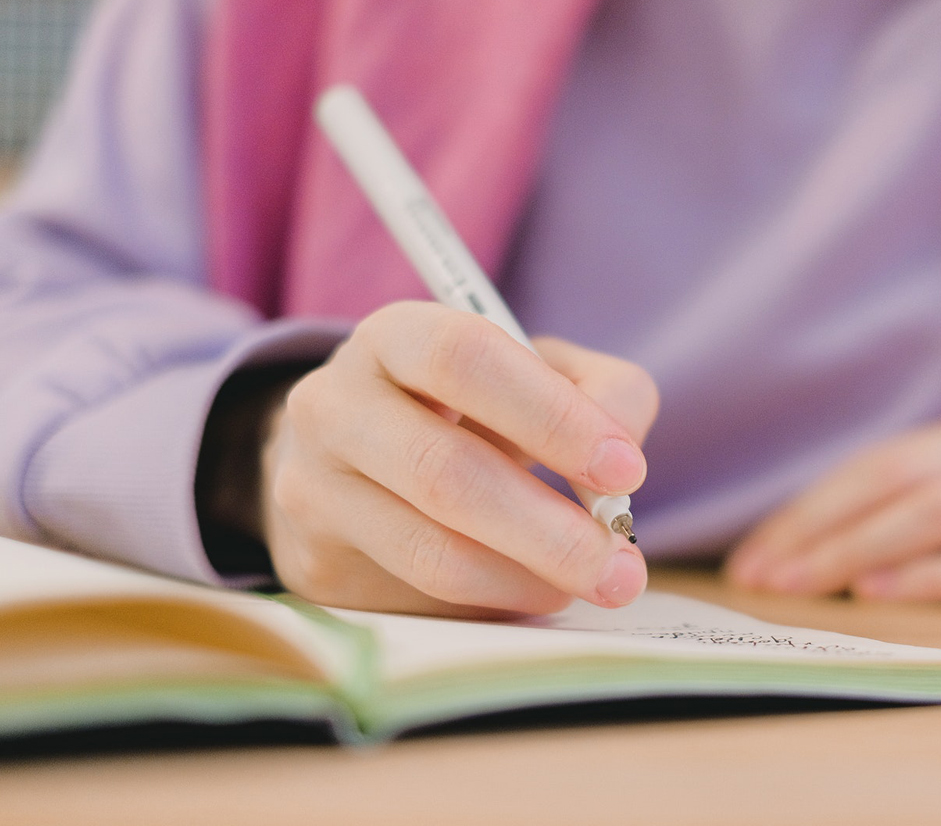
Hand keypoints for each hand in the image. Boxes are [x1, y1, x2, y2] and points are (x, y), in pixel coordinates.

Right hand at [261, 302, 658, 617]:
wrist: (355, 462)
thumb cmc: (470, 409)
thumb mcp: (538, 373)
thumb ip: (603, 392)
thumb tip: (621, 462)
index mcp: (393, 338)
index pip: (463, 358)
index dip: (550, 414)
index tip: (625, 469)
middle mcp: (334, 407)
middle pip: (444, 471)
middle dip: (549, 528)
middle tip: (621, 564)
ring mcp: (315, 491)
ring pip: (430, 549)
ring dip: (528, 578)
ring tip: (591, 582)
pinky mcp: (318, 567)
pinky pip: (418, 598)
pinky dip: (495, 601)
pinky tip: (535, 592)